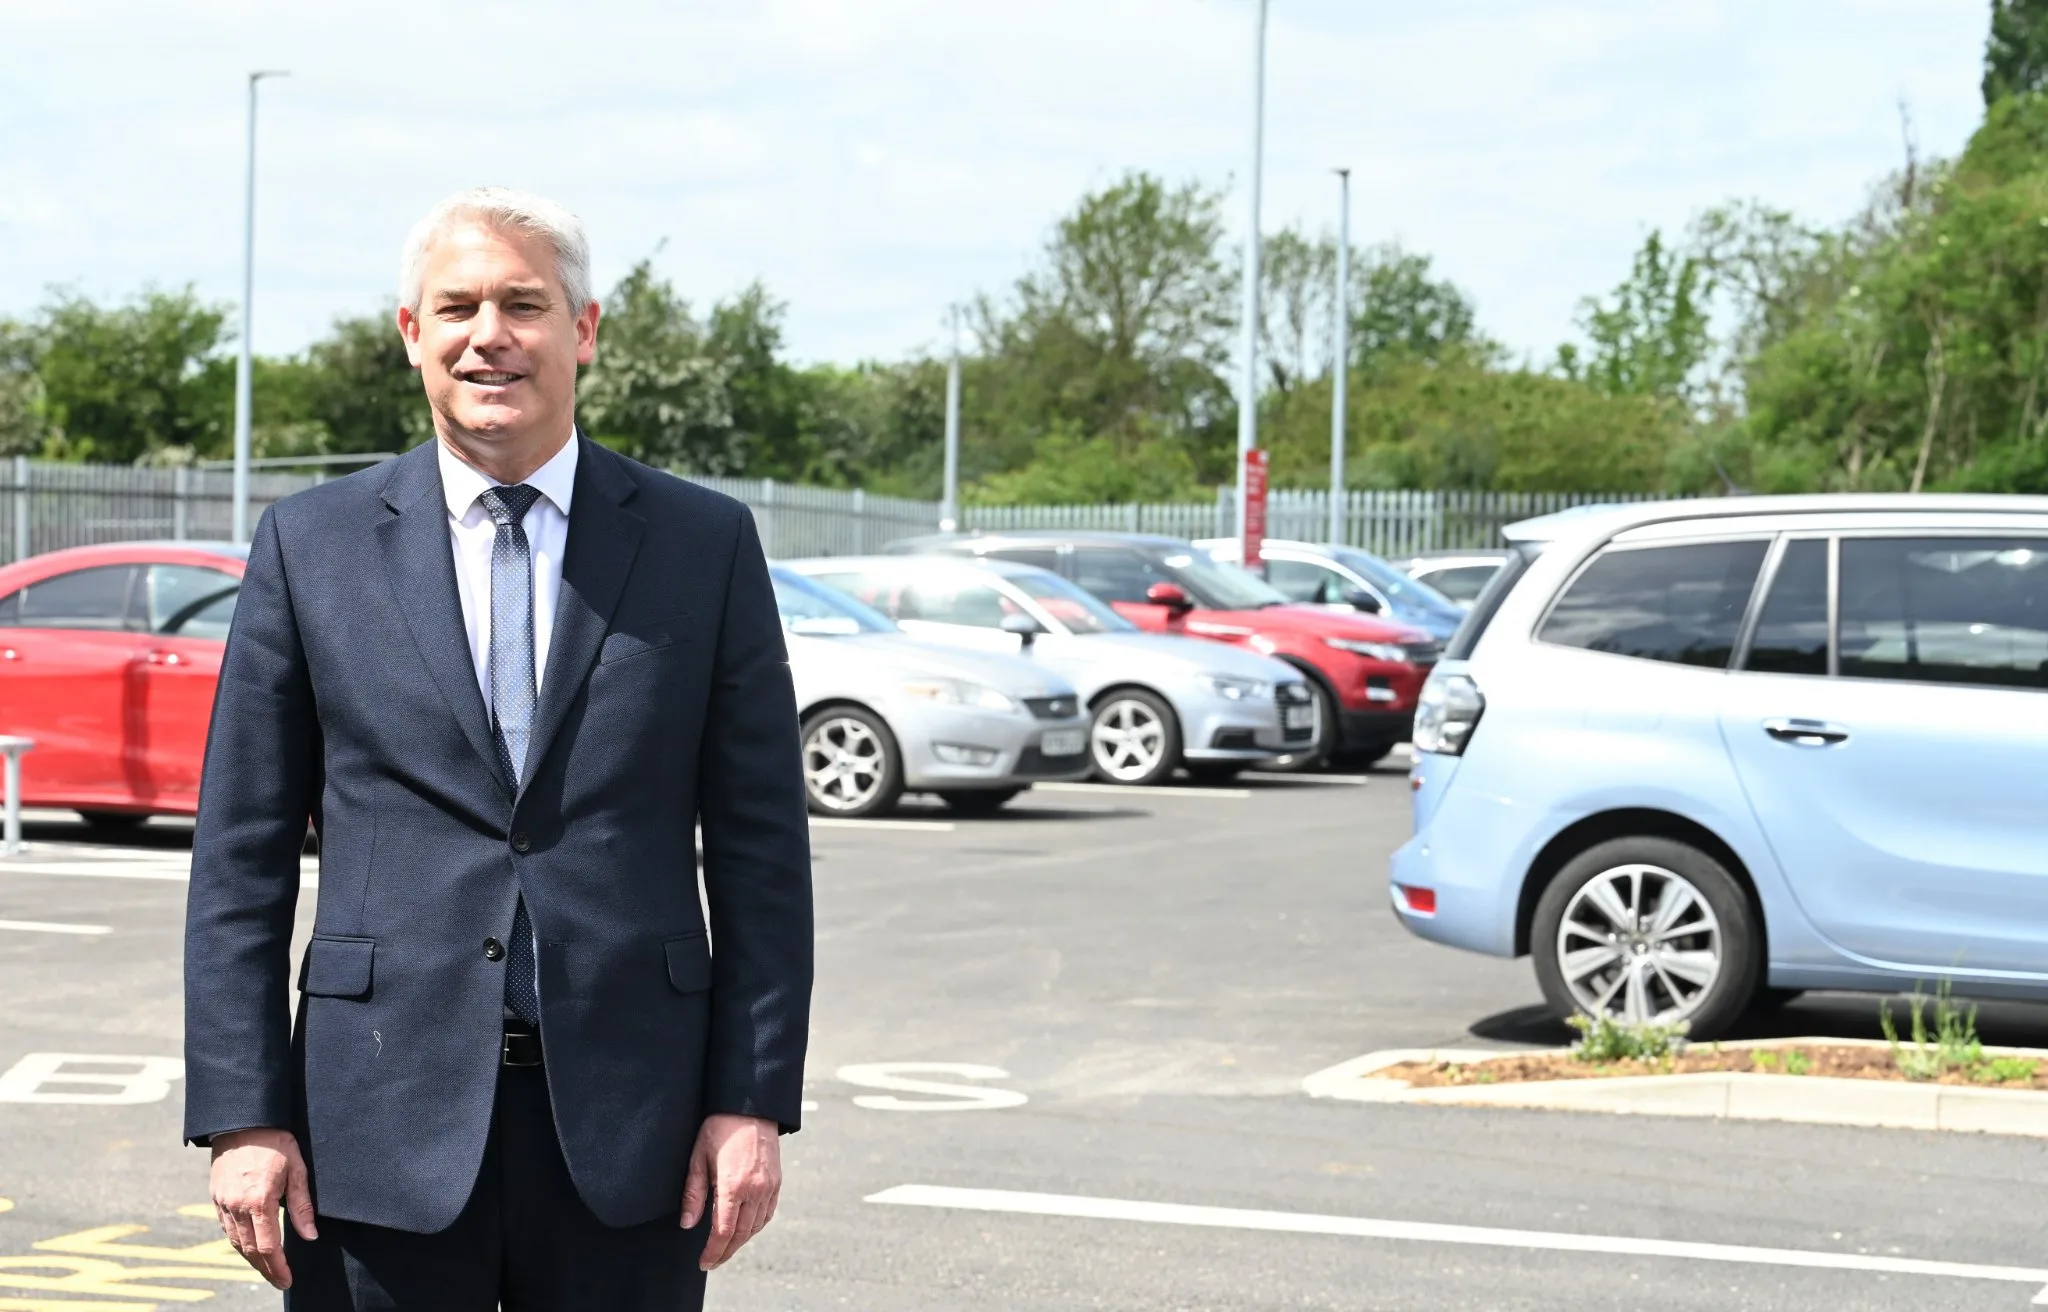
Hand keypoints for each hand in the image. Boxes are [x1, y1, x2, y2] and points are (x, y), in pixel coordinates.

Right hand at [209, 1127, 317, 1289]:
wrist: (242, 1121)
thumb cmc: (275, 1141)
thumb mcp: (297, 1169)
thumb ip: (302, 1205)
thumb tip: (310, 1235)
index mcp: (259, 1201)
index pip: (268, 1246)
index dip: (278, 1266)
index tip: (287, 1279)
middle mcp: (236, 1206)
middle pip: (249, 1249)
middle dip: (265, 1269)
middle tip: (279, 1281)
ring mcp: (223, 1203)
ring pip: (235, 1242)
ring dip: (250, 1259)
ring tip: (267, 1269)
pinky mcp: (215, 1197)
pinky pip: (225, 1228)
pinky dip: (238, 1242)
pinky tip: (248, 1247)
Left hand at [679, 1113, 780, 1270]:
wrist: (751, 1107)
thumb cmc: (720, 1128)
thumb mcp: (698, 1157)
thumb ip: (693, 1194)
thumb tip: (688, 1224)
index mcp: (734, 1186)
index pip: (723, 1232)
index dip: (712, 1252)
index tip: (703, 1262)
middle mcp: (755, 1190)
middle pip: (741, 1234)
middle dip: (725, 1252)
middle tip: (712, 1262)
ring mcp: (769, 1187)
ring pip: (755, 1227)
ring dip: (740, 1242)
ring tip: (724, 1248)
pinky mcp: (777, 1182)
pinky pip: (767, 1214)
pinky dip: (755, 1227)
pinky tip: (744, 1229)